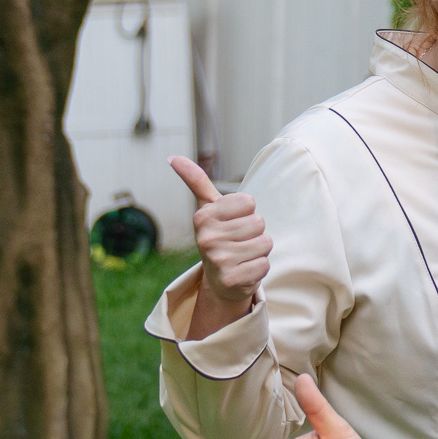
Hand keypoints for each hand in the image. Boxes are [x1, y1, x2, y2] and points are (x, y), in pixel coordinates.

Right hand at [172, 156, 270, 307]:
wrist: (219, 281)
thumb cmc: (220, 237)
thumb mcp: (208, 209)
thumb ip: (197, 181)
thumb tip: (173, 157)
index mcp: (203, 217)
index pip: (249, 202)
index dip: (247, 213)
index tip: (233, 223)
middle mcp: (207, 239)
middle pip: (259, 223)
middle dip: (254, 233)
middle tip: (239, 243)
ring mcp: (218, 261)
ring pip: (265, 243)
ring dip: (259, 250)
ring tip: (242, 256)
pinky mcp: (232, 280)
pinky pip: (265, 264)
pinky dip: (260, 268)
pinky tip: (244, 271)